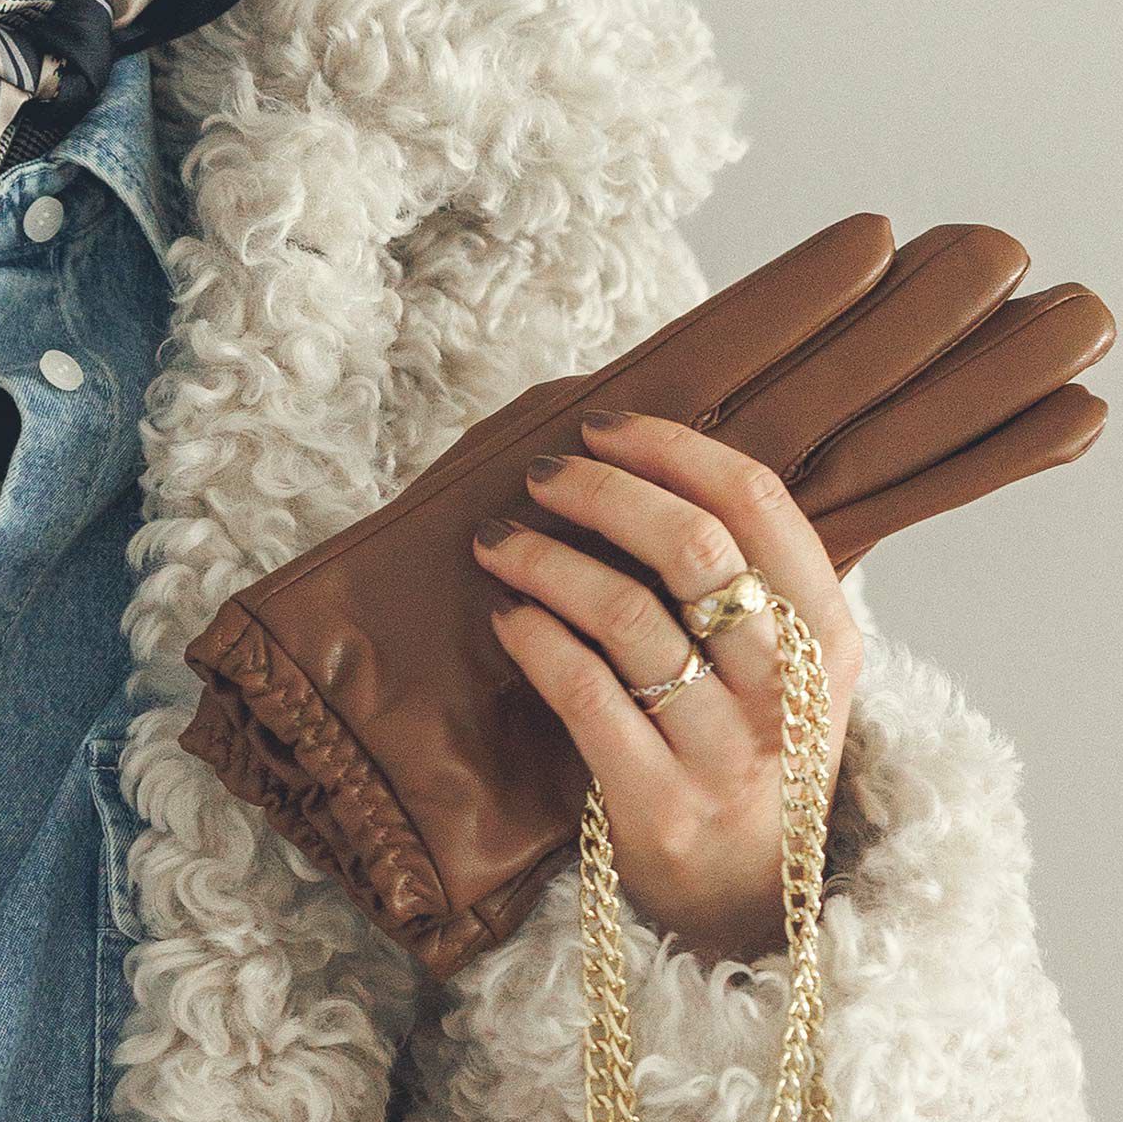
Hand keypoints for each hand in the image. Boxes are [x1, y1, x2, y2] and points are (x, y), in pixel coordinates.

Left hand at [472, 409, 863, 965]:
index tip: (602, 426)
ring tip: (499, 540)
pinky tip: (508, 615)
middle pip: (692, 547)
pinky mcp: (660, 808)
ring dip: (548, 561)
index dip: (672, 445)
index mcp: (830, 633)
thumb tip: (642, 453)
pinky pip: (586, 697)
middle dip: (602, 492)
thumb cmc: (748, 747)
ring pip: (629, 617)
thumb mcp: (785, 661)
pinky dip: (537, 640)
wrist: (752, 903)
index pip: (757, 500)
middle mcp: (789, 690)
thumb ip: (741, 572)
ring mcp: (727, 754)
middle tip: (543, 475)